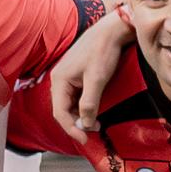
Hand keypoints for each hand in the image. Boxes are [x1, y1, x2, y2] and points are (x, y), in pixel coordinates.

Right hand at [48, 2, 133, 135]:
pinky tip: (94, 111)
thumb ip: (89, 104)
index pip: (59, 113)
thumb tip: (86, 124)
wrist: (111, 31)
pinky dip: (83, 107)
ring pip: (69, 104)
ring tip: (96, 124)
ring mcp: (66, 77)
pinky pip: (75, 96)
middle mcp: (59, 79)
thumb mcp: (97, 80)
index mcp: (59, 80)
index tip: (85, 140)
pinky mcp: (75, 75)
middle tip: (94, 133)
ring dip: (80, 116)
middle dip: (77, 123)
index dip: (71, 129)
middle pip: (63, 110)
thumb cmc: (103, 51)